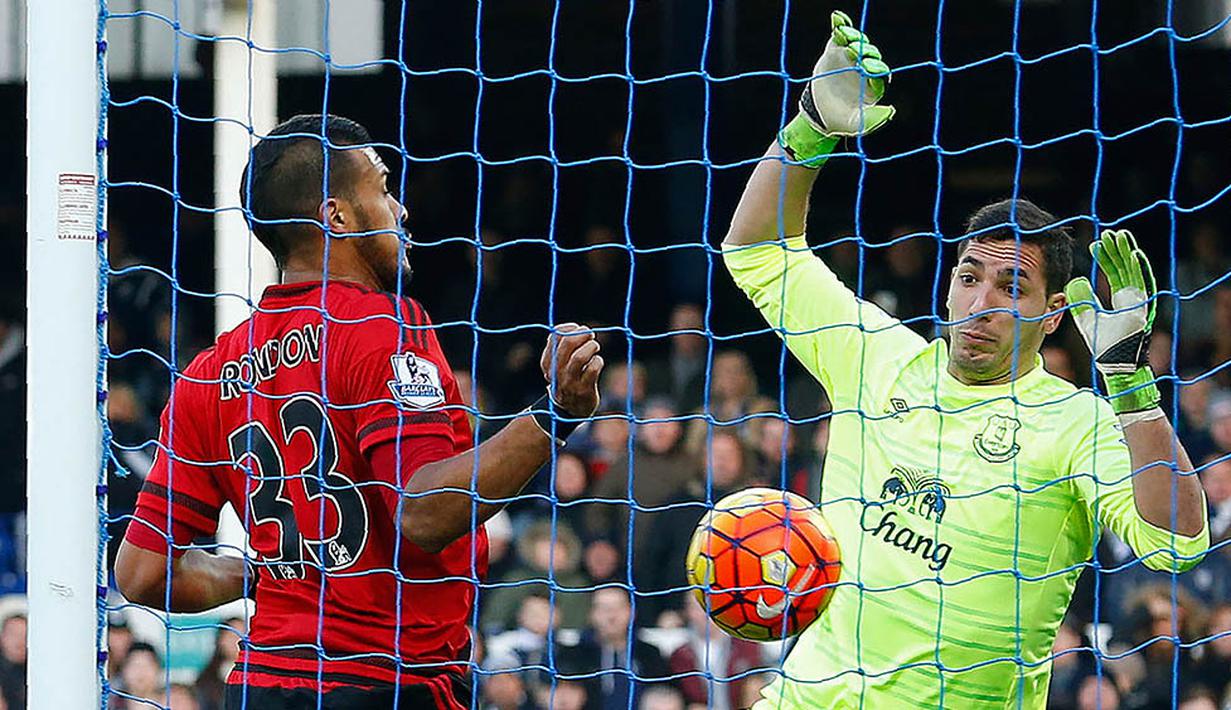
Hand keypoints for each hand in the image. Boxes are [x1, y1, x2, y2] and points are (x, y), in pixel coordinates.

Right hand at [539, 323, 603, 417]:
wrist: (569, 411)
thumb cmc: (567, 380)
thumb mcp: (558, 365)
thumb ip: (561, 347)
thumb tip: (572, 328)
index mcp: (547, 363)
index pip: (554, 336)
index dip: (569, 328)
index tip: (577, 329)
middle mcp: (556, 372)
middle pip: (568, 343)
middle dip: (582, 334)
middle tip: (590, 335)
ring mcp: (569, 382)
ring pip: (579, 357)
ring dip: (591, 347)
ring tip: (595, 347)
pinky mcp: (583, 391)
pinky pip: (592, 370)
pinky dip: (598, 362)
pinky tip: (597, 362)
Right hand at [801, 10, 894, 136]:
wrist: (820, 114)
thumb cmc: (842, 120)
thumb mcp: (856, 124)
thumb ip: (873, 120)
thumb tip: (891, 111)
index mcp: (875, 84)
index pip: (879, 72)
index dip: (874, 68)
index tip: (866, 68)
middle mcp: (866, 68)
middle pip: (870, 55)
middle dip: (863, 52)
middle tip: (854, 51)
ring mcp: (852, 58)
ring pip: (857, 43)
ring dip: (852, 37)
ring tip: (844, 34)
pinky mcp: (837, 50)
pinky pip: (840, 36)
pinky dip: (840, 26)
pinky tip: (837, 18)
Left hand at [1064, 229, 1159, 413]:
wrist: (1115, 366)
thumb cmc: (1104, 347)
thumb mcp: (1088, 320)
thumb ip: (1081, 302)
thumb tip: (1073, 281)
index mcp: (1122, 301)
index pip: (1114, 274)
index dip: (1106, 259)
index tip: (1095, 245)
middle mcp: (1133, 299)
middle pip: (1125, 269)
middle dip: (1116, 251)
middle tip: (1108, 234)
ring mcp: (1139, 303)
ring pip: (1133, 272)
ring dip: (1126, 253)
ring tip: (1118, 236)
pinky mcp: (1142, 309)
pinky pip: (1141, 284)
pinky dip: (1137, 269)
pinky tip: (1132, 253)